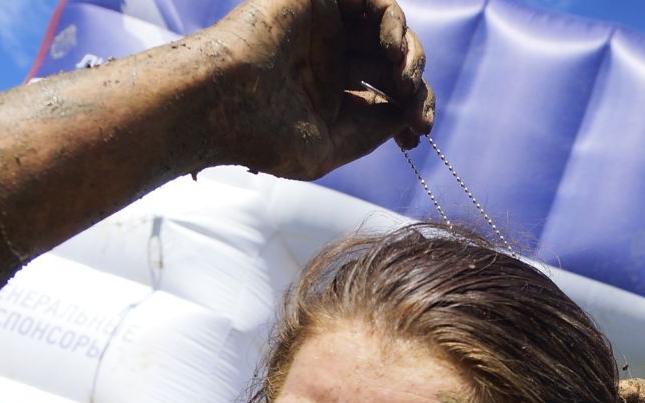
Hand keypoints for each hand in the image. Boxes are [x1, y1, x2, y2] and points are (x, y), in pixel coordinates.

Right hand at [205, 0, 434, 179]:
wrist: (224, 102)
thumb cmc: (264, 134)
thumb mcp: (330, 146)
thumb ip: (373, 128)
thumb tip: (409, 113)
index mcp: (327, 93)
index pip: (381, 95)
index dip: (407, 112)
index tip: (416, 138)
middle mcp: (328, 58)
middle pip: (390, 65)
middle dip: (414, 91)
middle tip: (420, 121)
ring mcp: (326, 27)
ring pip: (389, 33)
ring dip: (410, 59)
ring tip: (405, 85)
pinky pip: (376, 4)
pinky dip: (394, 27)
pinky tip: (392, 55)